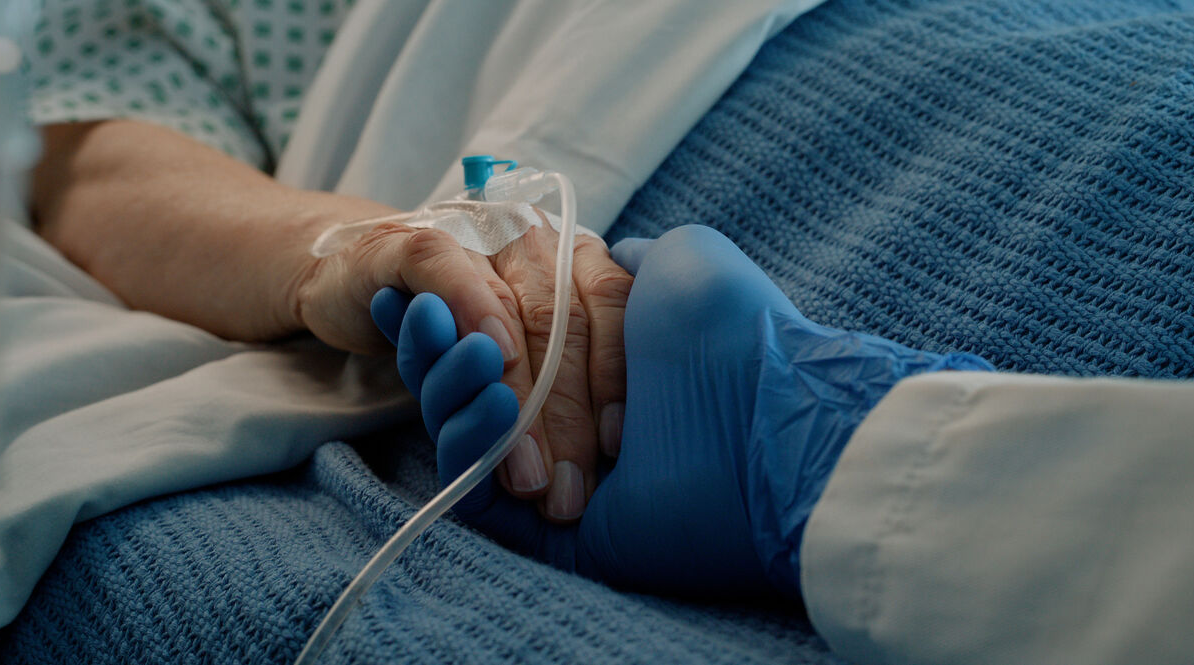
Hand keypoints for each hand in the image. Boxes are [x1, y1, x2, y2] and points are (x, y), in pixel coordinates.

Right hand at [296, 219, 630, 521]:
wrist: (356, 281)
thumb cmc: (454, 325)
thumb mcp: (520, 345)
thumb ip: (569, 369)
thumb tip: (614, 442)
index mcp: (571, 254)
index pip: (613, 305)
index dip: (617, 375)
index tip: (616, 444)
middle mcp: (531, 237)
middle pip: (564, 324)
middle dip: (567, 417)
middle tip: (564, 490)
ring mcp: (473, 235)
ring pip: (510, 312)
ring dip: (519, 397)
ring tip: (525, 472)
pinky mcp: (410, 244)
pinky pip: (447, 274)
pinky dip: (472, 311)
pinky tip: (488, 361)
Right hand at [376, 225, 991, 597]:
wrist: (765, 415)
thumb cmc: (730, 333)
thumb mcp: (679, 262)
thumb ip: (630, 259)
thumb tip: (608, 258)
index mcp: (599, 356)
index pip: (509, 331)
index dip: (464, 310)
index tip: (428, 290)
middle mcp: (571, 413)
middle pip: (477, 375)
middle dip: (446, 342)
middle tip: (428, 314)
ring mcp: (552, 468)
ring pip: (465, 422)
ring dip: (444, 378)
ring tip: (448, 339)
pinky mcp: (537, 524)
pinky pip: (468, 480)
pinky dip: (457, 431)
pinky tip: (479, 388)